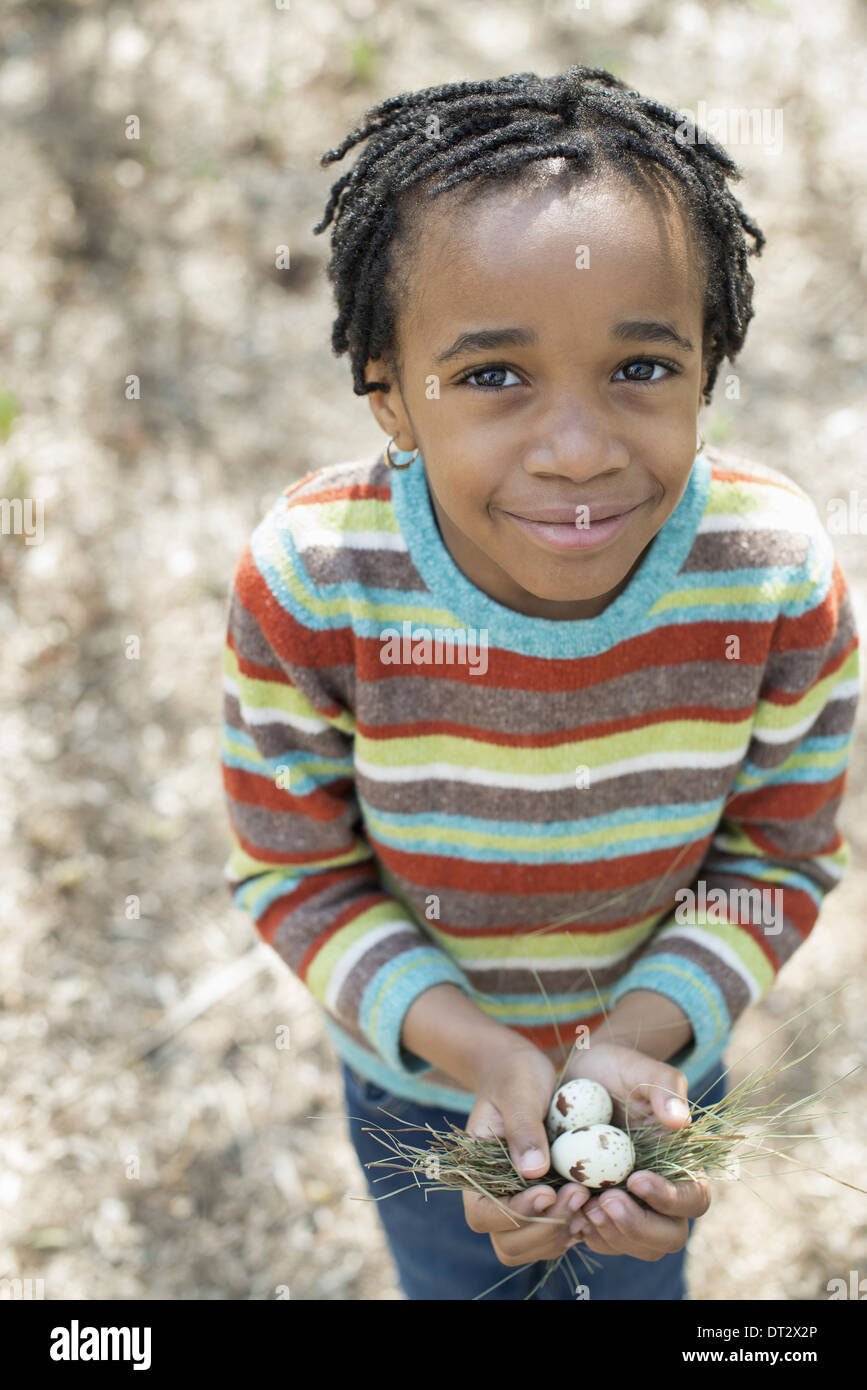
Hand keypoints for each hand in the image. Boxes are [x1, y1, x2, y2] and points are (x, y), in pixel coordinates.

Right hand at [461, 1041, 591, 1266]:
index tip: (548, 1190)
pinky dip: (571, 1229)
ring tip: (587, 1201)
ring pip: (531, 1247)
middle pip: (508, 1243)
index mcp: (474, 1172)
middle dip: (544, 1228)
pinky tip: (591, 1205)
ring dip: (560, 1233)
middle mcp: (492, 1196)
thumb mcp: (519, 1091)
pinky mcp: (541, 1202)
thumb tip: (533, 1171)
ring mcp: (517, 1203)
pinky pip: (552, 1235)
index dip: (516, 1212)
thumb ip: (523, 1128)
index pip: (484, 1215)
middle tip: (578, 1195)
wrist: (521, 1072)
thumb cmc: (515, 1075)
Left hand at [561, 1041, 710, 1259]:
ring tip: (582, 1205)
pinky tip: (568, 1210)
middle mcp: (661, 1194)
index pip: (693, 1199)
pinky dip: (586, 1232)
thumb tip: (680, 1120)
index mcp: (682, 1164)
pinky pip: (602, 1240)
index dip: (669, 1199)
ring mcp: (632, 1206)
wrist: (580, 1076)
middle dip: (638, 1227)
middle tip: (604, 1202)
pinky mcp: (602, 1210)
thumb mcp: (640, 1068)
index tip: (636, 1178)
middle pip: (668, 1237)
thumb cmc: (618, 1069)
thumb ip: (665, 1088)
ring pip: (635, 1246)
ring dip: (610, 1234)